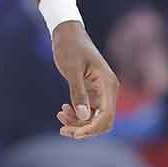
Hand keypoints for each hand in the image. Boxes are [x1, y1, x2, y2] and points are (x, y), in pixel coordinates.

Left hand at [52, 21, 118, 138]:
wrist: (67, 33)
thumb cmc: (69, 47)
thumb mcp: (71, 69)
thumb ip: (78, 92)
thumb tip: (82, 116)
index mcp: (108, 85)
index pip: (106, 116)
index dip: (92, 128)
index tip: (74, 133)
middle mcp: (108, 91)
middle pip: (102, 121)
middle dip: (84, 129)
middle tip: (62, 130)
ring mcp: (101, 92)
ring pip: (94, 117)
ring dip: (78, 122)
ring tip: (59, 115)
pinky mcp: (92, 91)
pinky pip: (88, 110)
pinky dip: (76, 114)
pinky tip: (62, 109)